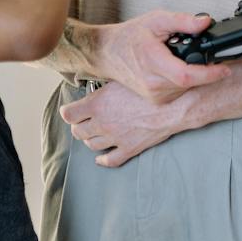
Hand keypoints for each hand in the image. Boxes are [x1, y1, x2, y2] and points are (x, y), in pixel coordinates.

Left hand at [59, 80, 187, 167]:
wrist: (173, 105)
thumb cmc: (150, 88)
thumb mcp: (122, 80)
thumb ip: (106, 88)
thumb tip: (98, 89)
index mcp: (97, 104)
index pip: (68, 114)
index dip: (69, 112)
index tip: (72, 110)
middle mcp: (102, 123)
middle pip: (78, 131)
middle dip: (79, 125)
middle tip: (84, 121)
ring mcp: (114, 138)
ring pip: (91, 145)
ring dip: (90, 139)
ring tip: (94, 134)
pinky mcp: (128, 149)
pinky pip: (109, 160)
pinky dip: (103, 160)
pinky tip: (101, 157)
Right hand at [98, 10, 232, 104]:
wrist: (108, 53)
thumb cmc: (130, 36)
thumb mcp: (157, 19)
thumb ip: (183, 21)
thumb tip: (205, 22)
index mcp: (152, 61)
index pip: (187, 75)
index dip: (210, 73)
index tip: (225, 68)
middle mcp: (152, 83)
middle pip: (191, 82)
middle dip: (206, 70)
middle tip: (211, 56)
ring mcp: (153, 94)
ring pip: (186, 88)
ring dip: (195, 75)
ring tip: (190, 59)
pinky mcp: (155, 100)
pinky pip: (179, 92)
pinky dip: (185, 81)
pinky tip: (180, 68)